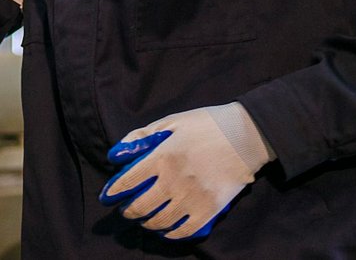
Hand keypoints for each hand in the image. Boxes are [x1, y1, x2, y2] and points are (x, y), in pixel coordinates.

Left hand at [99, 103, 272, 240]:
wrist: (247, 135)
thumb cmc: (208, 124)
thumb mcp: (173, 121)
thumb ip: (144, 135)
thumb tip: (118, 151)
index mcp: (163, 156)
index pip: (128, 181)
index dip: (113, 192)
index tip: (107, 197)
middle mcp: (174, 180)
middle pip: (141, 206)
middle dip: (129, 211)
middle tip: (127, 211)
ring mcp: (192, 198)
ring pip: (160, 222)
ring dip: (148, 223)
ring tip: (146, 219)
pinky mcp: (209, 210)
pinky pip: (184, 230)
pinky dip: (171, 234)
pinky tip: (167, 230)